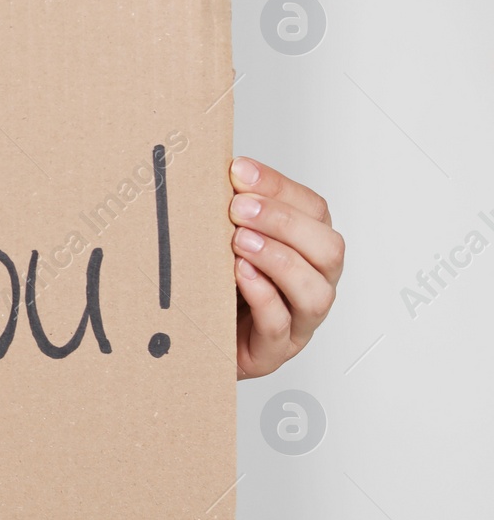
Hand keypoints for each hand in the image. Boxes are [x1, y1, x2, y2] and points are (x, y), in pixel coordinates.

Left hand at [229, 158, 342, 378]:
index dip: (279, 187)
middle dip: (283, 222)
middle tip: (239, 209)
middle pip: (328, 249)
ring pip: (315, 291)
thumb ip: (232, 209)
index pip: (314, 210)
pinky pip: (280, 325)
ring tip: (239, 242)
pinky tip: (240, 275)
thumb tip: (223, 167)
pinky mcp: (272, 352)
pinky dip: (263, 297)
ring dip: (278, 259)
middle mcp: (312, 283)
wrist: (190, 340)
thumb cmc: (215, 283)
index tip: (239, 172)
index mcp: (306, 249)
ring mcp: (297, 322)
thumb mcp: (224, 238)